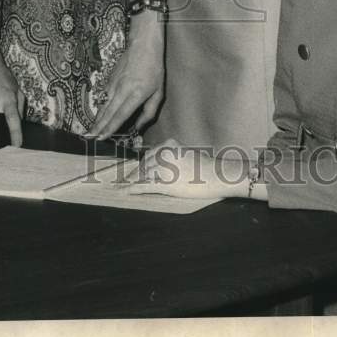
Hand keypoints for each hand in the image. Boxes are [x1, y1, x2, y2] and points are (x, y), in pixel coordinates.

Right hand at [88, 20, 163, 139]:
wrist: (143, 46)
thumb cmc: (154, 69)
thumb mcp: (158, 92)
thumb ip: (149, 111)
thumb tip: (138, 126)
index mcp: (136, 94)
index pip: (121, 114)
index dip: (110, 128)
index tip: (102, 138)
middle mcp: (122, 90)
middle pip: (108, 112)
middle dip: (98, 127)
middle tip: (90, 139)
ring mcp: (114, 84)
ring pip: (103, 105)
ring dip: (97, 119)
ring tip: (90, 132)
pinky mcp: (110, 80)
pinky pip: (104, 97)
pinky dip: (100, 108)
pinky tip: (97, 117)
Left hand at [121, 138, 246, 199]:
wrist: (216, 175)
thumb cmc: (205, 166)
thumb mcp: (187, 154)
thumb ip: (173, 156)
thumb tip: (163, 163)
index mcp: (169, 145)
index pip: (149, 155)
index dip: (139, 164)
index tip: (132, 170)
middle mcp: (164, 154)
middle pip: (143, 164)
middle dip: (133, 172)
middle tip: (123, 179)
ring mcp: (164, 168)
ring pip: (142, 174)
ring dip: (130, 181)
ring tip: (121, 186)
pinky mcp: (165, 182)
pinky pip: (145, 185)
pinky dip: (134, 188)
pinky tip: (127, 191)